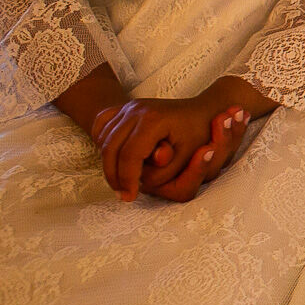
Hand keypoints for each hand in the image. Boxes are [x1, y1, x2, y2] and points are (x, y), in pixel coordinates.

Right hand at [91, 78, 262, 200]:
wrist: (202, 111)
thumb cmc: (199, 135)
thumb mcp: (188, 156)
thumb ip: (164, 172)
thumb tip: (140, 182)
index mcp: (153, 119)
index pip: (129, 155)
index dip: (127, 180)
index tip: (129, 197)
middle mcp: (136, 109)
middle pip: (110, 148)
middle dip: (114, 175)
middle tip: (122, 193)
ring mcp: (128, 106)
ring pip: (104, 140)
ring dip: (108, 163)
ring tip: (120, 182)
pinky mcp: (123, 108)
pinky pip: (102, 130)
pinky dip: (105, 147)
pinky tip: (116, 161)